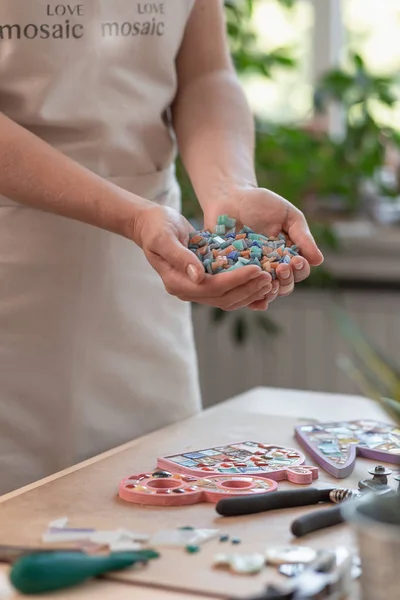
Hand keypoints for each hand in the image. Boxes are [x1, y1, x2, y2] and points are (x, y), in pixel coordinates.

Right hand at [132, 204, 272, 309]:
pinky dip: (245, 290)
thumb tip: (198, 276)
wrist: (150, 225)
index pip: (211, 287)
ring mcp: (196, 288)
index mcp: (176, 282)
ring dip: (250, 292)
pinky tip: (262, 285)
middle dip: (248, 289)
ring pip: (228, 299)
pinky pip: (227, 291)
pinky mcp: (204, 281)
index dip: (236, 280)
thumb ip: (180, 256)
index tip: (256, 269)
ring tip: (270, 281)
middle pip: (223, 298)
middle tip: (269, 277)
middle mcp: (187, 290)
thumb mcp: (164, 237)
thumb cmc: (156, 226)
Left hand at [205, 186, 323, 309]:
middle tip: (281, 268)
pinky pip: (241, 288)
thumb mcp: (286, 215)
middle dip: (286, 280)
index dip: (300, 269)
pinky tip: (249, 290)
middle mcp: (271, 267)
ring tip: (268, 281)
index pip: (300, 271)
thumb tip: (319, 261)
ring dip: (269, 290)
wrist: (228, 197)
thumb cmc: (260, 203)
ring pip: (264, 291)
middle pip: (285, 286)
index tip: (296, 260)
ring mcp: (251, 272)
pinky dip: (247, 295)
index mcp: (287, 255)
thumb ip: (302, 236)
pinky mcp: (232, 273)